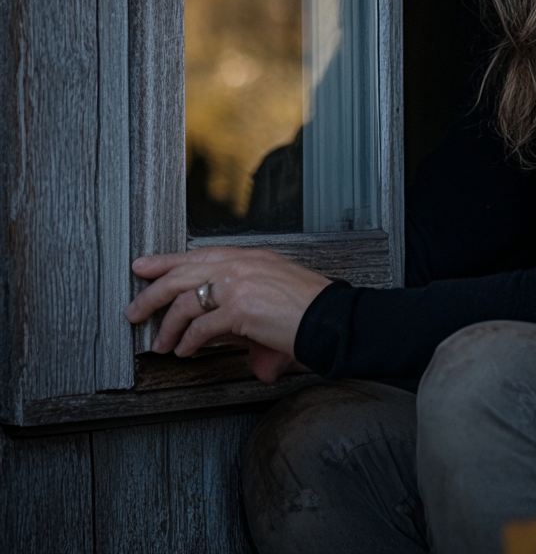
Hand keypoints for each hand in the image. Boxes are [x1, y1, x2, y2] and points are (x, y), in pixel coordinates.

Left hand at [124, 248, 331, 380]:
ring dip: (167, 327)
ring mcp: (239, 283)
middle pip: (182, 273)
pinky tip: (185, 351)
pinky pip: (200, 327)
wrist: (330, 318)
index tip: (144, 266)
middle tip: (134, 310)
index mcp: (250, 257)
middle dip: (152, 293)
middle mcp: (241, 265)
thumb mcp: (274, 296)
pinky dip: (187, 342)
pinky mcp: (239, 308)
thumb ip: (246, 312)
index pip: (198, 255)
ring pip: (185, 301)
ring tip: (161, 344)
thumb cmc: (310, 309)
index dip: (166, 261)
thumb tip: (232, 341)